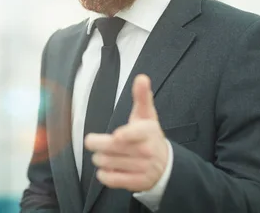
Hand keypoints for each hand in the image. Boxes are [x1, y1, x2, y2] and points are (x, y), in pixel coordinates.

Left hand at [84, 74, 167, 191]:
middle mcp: (147, 151)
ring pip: (110, 163)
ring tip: (101, 155)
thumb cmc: (149, 135)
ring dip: (99, 159)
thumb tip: (142, 77)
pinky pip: (112, 180)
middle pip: (114, 148)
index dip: (127, 135)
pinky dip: (104, 175)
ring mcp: (143, 168)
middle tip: (92, 142)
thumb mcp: (147, 115)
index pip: (137, 133)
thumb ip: (142, 96)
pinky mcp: (138, 182)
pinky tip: (105, 168)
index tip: (117, 136)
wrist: (166, 165)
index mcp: (148, 132)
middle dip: (97, 145)